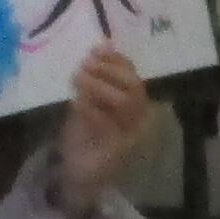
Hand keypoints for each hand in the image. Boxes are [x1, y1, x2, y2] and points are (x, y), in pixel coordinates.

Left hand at [52, 44, 150, 218]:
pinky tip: (77, 104)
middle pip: (134, 86)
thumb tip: (102, 44)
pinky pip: (110, 123)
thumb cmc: (85, 135)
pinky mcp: (121, 149)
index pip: (133, 75)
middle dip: (108, 71)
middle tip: (84, 66)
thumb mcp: (89, 100)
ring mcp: (133, 135)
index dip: (116, 60)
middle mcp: (142, 119)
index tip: (95, 50)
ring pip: (126, 101)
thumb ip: (96, 77)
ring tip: (78, 81)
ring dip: (100, 86)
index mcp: (136, 105)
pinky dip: (92, 109)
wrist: (78, 174)